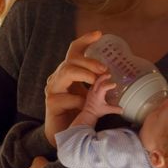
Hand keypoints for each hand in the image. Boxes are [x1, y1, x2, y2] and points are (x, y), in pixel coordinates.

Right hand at [44, 30, 106, 144]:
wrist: (63, 133)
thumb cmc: (77, 111)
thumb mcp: (91, 95)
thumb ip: (100, 85)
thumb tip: (116, 79)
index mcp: (69, 71)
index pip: (74, 51)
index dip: (85, 40)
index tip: (99, 34)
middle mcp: (59, 76)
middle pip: (71, 59)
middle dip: (89, 61)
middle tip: (103, 69)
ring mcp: (53, 87)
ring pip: (67, 71)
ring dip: (83, 74)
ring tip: (95, 80)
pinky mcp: (51, 102)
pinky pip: (67, 97)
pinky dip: (78, 100)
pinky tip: (84, 105)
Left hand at [71, 74, 123, 126]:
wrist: (88, 114)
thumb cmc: (97, 111)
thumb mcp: (107, 110)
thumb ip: (115, 109)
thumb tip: (122, 109)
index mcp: (98, 95)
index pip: (103, 87)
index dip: (109, 85)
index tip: (115, 84)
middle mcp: (94, 92)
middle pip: (98, 81)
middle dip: (104, 77)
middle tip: (109, 74)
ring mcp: (91, 91)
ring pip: (95, 81)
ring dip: (100, 78)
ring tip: (106, 75)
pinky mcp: (90, 92)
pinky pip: (93, 84)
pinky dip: (97, 81)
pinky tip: (101, 81)